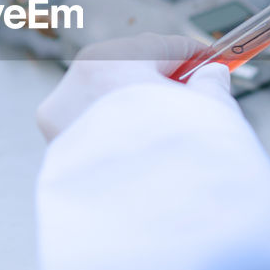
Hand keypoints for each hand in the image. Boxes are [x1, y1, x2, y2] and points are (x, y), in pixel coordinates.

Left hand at [36, 34, 233, 142]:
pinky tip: (146, 156)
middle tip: (195, 101)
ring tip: (172, 137)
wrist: (145, 222)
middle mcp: (77, 82)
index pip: (158, 47)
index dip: (192, 57)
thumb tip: (211, 76)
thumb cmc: (176, 160)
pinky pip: (94, 133)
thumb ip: (211, 85)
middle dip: (161, 85)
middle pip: (128, 72)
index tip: (210, 64)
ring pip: (107, 103)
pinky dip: (118, 138)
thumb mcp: (212, 112)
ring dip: (137, 112)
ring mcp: (61, 118)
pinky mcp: (58, 152)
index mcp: (112, 60)